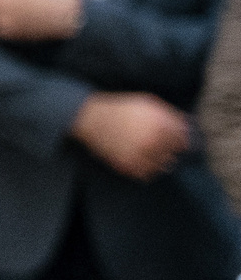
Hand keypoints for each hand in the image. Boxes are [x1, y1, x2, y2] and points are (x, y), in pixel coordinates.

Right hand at [72, 91, 190, 180]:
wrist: (92, 119)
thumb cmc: (122, 109)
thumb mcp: (148, 104)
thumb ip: (170, 114)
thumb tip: (186, 126)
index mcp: (160, 125)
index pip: (183, 140)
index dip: (180, 139)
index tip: (176, 139)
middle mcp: (152, 142)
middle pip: (173, 154)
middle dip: (170, 150)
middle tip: (162, 145)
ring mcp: (139, 156)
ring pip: (162, 167)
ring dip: (161, 161)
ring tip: (152, 153)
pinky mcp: (127, 166)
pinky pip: (146, 175)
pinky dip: (148, 170)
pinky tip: (143, 161)